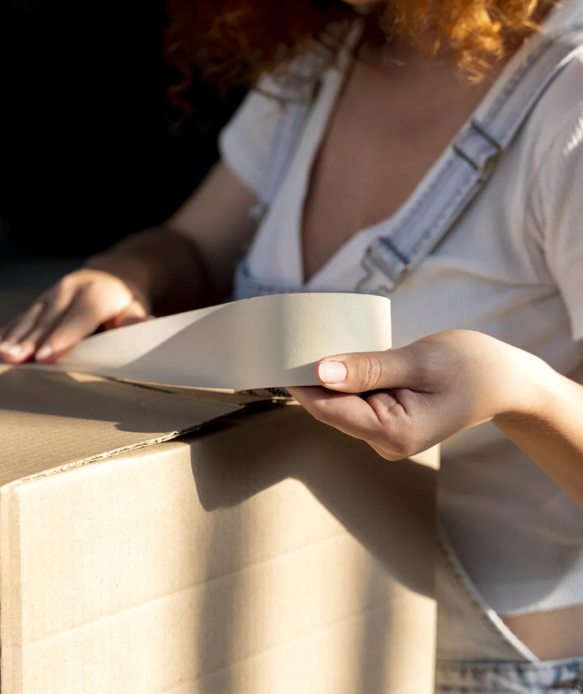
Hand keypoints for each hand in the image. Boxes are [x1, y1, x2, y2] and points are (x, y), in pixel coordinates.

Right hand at [0, 268, 152, 363]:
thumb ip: (136, 319)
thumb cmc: (126, 302)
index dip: (61, 339)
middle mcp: (71, 290)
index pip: (78, 320)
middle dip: (30, 341)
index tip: (45, 357)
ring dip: (14, 337)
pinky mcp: (42, 300)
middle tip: (14, 359)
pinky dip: (9, 330)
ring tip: (0, 353)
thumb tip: (143, 324)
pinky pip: (23, 316)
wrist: (112, 274)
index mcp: (97, 295)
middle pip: (49, 321)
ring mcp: (53, 293)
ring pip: (32, 318)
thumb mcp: (137, 308)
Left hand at [287, 330, 549, 459]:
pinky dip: (343, 379)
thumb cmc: (472, 367)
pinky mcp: (385, 422)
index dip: (296, 382)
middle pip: (327, 408)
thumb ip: (368, 368)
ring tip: (313, 343)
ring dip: (325, 377)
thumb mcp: (420, 361)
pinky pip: (352, 401)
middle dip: (307, 377)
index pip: (326, 409)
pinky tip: (339, 357)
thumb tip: (319, 372)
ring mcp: (383, 436)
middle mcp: (384, 443)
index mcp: (393, 434)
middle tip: (289, 340)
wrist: (507, 382)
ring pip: (337, 404)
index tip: (275, 353)